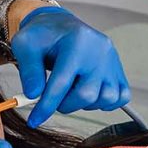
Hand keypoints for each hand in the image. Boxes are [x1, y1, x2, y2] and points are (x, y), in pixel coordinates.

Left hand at [11, 6, 130, 126]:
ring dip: (85, 104)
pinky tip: (89, 94)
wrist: (60, 26)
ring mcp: (112, 61)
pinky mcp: (118, 70)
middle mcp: (100, 50)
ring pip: (105, 98)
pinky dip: (105, 103)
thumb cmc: (43, 36)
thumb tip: (34, 95)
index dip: (46, 106)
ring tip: (71, 92)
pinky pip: (121, 97)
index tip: (34, 120)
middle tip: (54, 98)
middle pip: (86, 94)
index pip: (61, 82)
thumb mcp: (26, 45)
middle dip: (65, 105)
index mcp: (76, 42)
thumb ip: (29, 70)